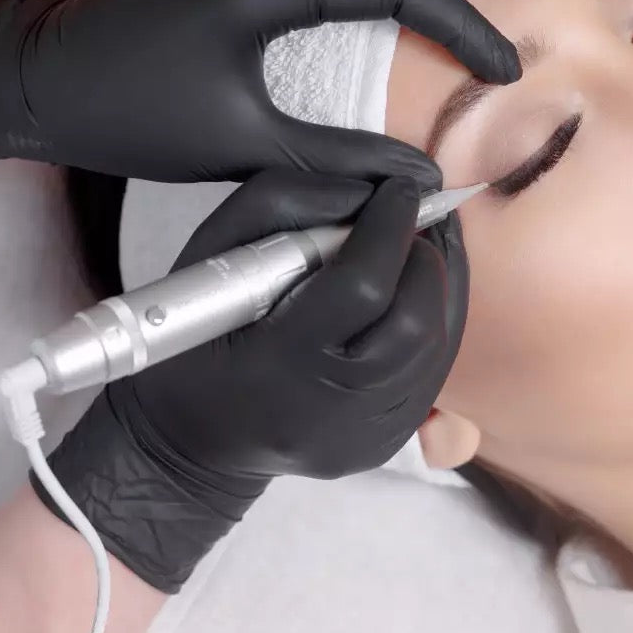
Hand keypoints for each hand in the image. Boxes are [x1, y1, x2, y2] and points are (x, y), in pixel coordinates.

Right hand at [36, 169, 468, 591]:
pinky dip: (435, 319)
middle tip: (416, 218)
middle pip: (416, 321)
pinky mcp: (387, 443)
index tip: (400, 188)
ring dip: (440, 284)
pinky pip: (433, 371)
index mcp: (279, 367)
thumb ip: (281, 204)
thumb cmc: (195, 338)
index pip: (364, 287)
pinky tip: (414, 290)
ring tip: (420, 244)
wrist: (193, 441)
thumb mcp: (209, 257)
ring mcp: (365, 436)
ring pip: (437, 345)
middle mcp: (331, 412)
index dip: (392, 228)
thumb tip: (366, 189)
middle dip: (427, 256)